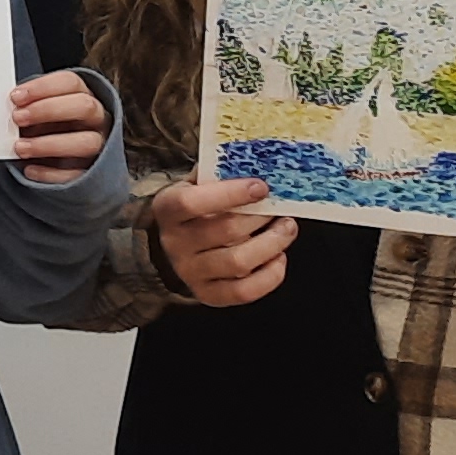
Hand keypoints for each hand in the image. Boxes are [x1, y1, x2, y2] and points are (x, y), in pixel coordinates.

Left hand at [7, 69, 110, 180]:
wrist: (54, 159)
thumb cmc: (43, 126)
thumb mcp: (36, 110)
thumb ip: (26, 105)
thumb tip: (6, 106)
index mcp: (82, 95)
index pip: (71, 83)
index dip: (43, 87)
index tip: (16, 97)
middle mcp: (96, 118)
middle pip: (84, 106)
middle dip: (48, 110)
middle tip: (17, 118)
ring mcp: (99, 145)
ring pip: (87, 142)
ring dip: (49, 144)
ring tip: (20, 147)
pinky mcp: (92, 172)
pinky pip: (77, 174)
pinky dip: (51, 173)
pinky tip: (29, 170)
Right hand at [147, 176, 294, 305]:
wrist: (177, 247)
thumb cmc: (195, 209)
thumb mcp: (196, 185)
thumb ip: (217, 173)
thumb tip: (254, 160)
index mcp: (168, 209)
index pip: (193, 202)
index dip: (230, 194)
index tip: (262, 187)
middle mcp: (175, 243)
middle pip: (225, 232)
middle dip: (261, 218)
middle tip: (282, 208)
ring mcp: (190, 272)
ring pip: (239, 262)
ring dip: (272, 244)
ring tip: (287, 228)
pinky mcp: (209, 294)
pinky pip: (244, 291)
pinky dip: (269, 275)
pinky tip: (278, 257)